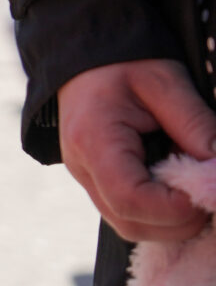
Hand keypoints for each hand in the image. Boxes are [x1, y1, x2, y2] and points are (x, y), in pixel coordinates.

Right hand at [58, 59, 215, 243]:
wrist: (83, 58)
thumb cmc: (124, 63)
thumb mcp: (166, 82)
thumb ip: (196, 124)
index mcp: (94, 141)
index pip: (130, 198)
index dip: (174, 207)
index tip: (206, 191)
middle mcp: (82, 168)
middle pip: (129, 223)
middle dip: (178, 222)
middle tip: (208, 194)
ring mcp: (86, 179)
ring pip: (129, 226)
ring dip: (170, 222)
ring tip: (195, 192)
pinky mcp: (96, 182)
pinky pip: (127, 215)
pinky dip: (159, 215)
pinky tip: (178, 191)